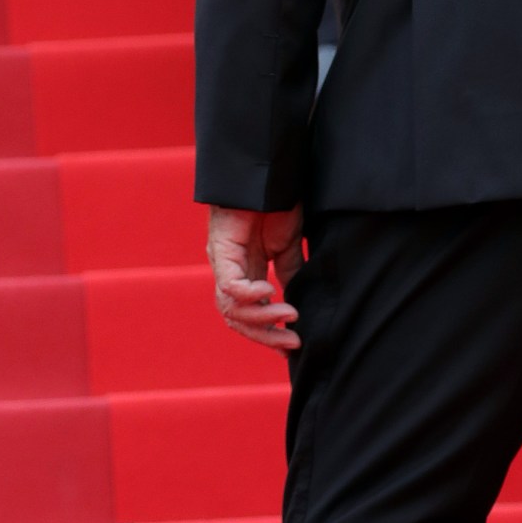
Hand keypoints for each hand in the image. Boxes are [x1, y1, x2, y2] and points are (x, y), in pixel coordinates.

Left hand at [208, 206, 303, 353]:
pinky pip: (230, 284)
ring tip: (290, 316)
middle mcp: (229, 271)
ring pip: (231, 308)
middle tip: (292, 343)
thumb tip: (298, 301)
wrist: (266, 174)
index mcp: (245, 272)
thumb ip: (290, 273)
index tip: (291, 348)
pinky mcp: (222, 249)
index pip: (248, 314)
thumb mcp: (287, 245)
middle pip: (236, 318)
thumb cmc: (275, 202)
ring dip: (262, 319)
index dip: (266, 334)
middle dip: (264, 335)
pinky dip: (250, 295)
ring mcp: (224, 261)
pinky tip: (270, 292)